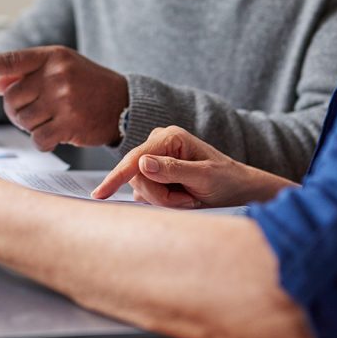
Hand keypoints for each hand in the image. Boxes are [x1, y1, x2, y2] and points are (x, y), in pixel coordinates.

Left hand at [0, 46, 127, 150]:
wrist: (123, 102)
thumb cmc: (85, 83)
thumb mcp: (59, 67)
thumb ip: (26, 73)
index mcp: (51, 56)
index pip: (10, 60)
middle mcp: (56, 75)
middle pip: (11, 99)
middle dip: (15, 109)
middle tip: (33, 109)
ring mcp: (64, 100)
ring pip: (22, 120)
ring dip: (29, 125)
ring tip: (47, 119)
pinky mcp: (70, 124)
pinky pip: (38, 138)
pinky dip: (42, 140)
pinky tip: (56, 131)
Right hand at [91, 126, 287, 208]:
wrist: (237, 188)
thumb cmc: (225, 180)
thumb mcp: (204, 177)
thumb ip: (173, 170)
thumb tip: (142, 163)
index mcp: (169, 136)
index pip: (135, 158)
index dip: (117, 177)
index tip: (99, 194)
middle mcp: (157, 142)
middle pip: (137, 176)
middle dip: (159, 195)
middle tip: (187, 201)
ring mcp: (154, 157)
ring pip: (140, 186)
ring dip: (162, 199)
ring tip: (188, 198)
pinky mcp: (153, 171)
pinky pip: (144, 190)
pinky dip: (161, 200)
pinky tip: (180, 197)